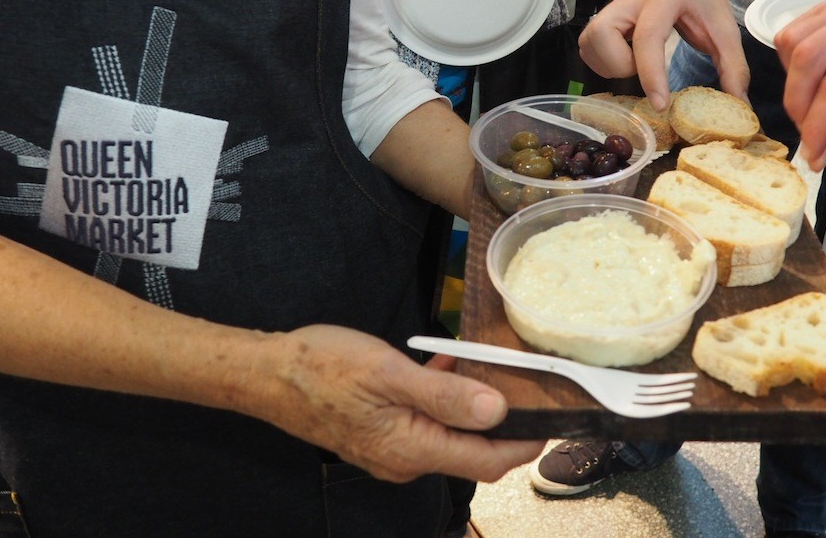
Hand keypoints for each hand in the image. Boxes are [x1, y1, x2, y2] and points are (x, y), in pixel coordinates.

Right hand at [246, 325, 543, 482]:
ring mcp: (392, 450)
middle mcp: (405, 460)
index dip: (525, 443)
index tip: (556, 422)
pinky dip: (443, 399)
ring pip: (450, 434)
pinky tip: (445, 365)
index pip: (486, 461)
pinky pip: (427, 423)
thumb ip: (445, 395)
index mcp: (411, 449)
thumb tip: (497, 411)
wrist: (269, 373)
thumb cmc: (323, 368)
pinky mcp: (382, 434)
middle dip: (504, 423)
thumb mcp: (389, 373)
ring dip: (471, 406)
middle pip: (472, 451)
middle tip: (528, 385)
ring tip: (488, 367)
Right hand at [578, 0, 749, 108]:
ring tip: (636, 63)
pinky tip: (625, 59)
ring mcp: (608, 8)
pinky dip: (603, 63)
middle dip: (619, 65)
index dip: (650, 74)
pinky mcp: (598, 19)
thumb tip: (739, 104)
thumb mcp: (725, 26)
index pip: (647, 36)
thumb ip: (733, 65)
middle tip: (642, 69)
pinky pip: (587, 49)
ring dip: (610, 66)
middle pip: (601, 36)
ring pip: (589, 45)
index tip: (660, 103)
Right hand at [775, 0, 825, 169]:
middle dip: (797, 102)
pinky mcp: (825, 8)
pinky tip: (810, 77)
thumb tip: (815, 156)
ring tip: (811, 100)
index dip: (817, 123)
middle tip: (805, 128)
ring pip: (791, 44)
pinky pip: (789, 36)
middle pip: (807, 58)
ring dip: (791, 82)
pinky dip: (789, 64)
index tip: (811, 151)